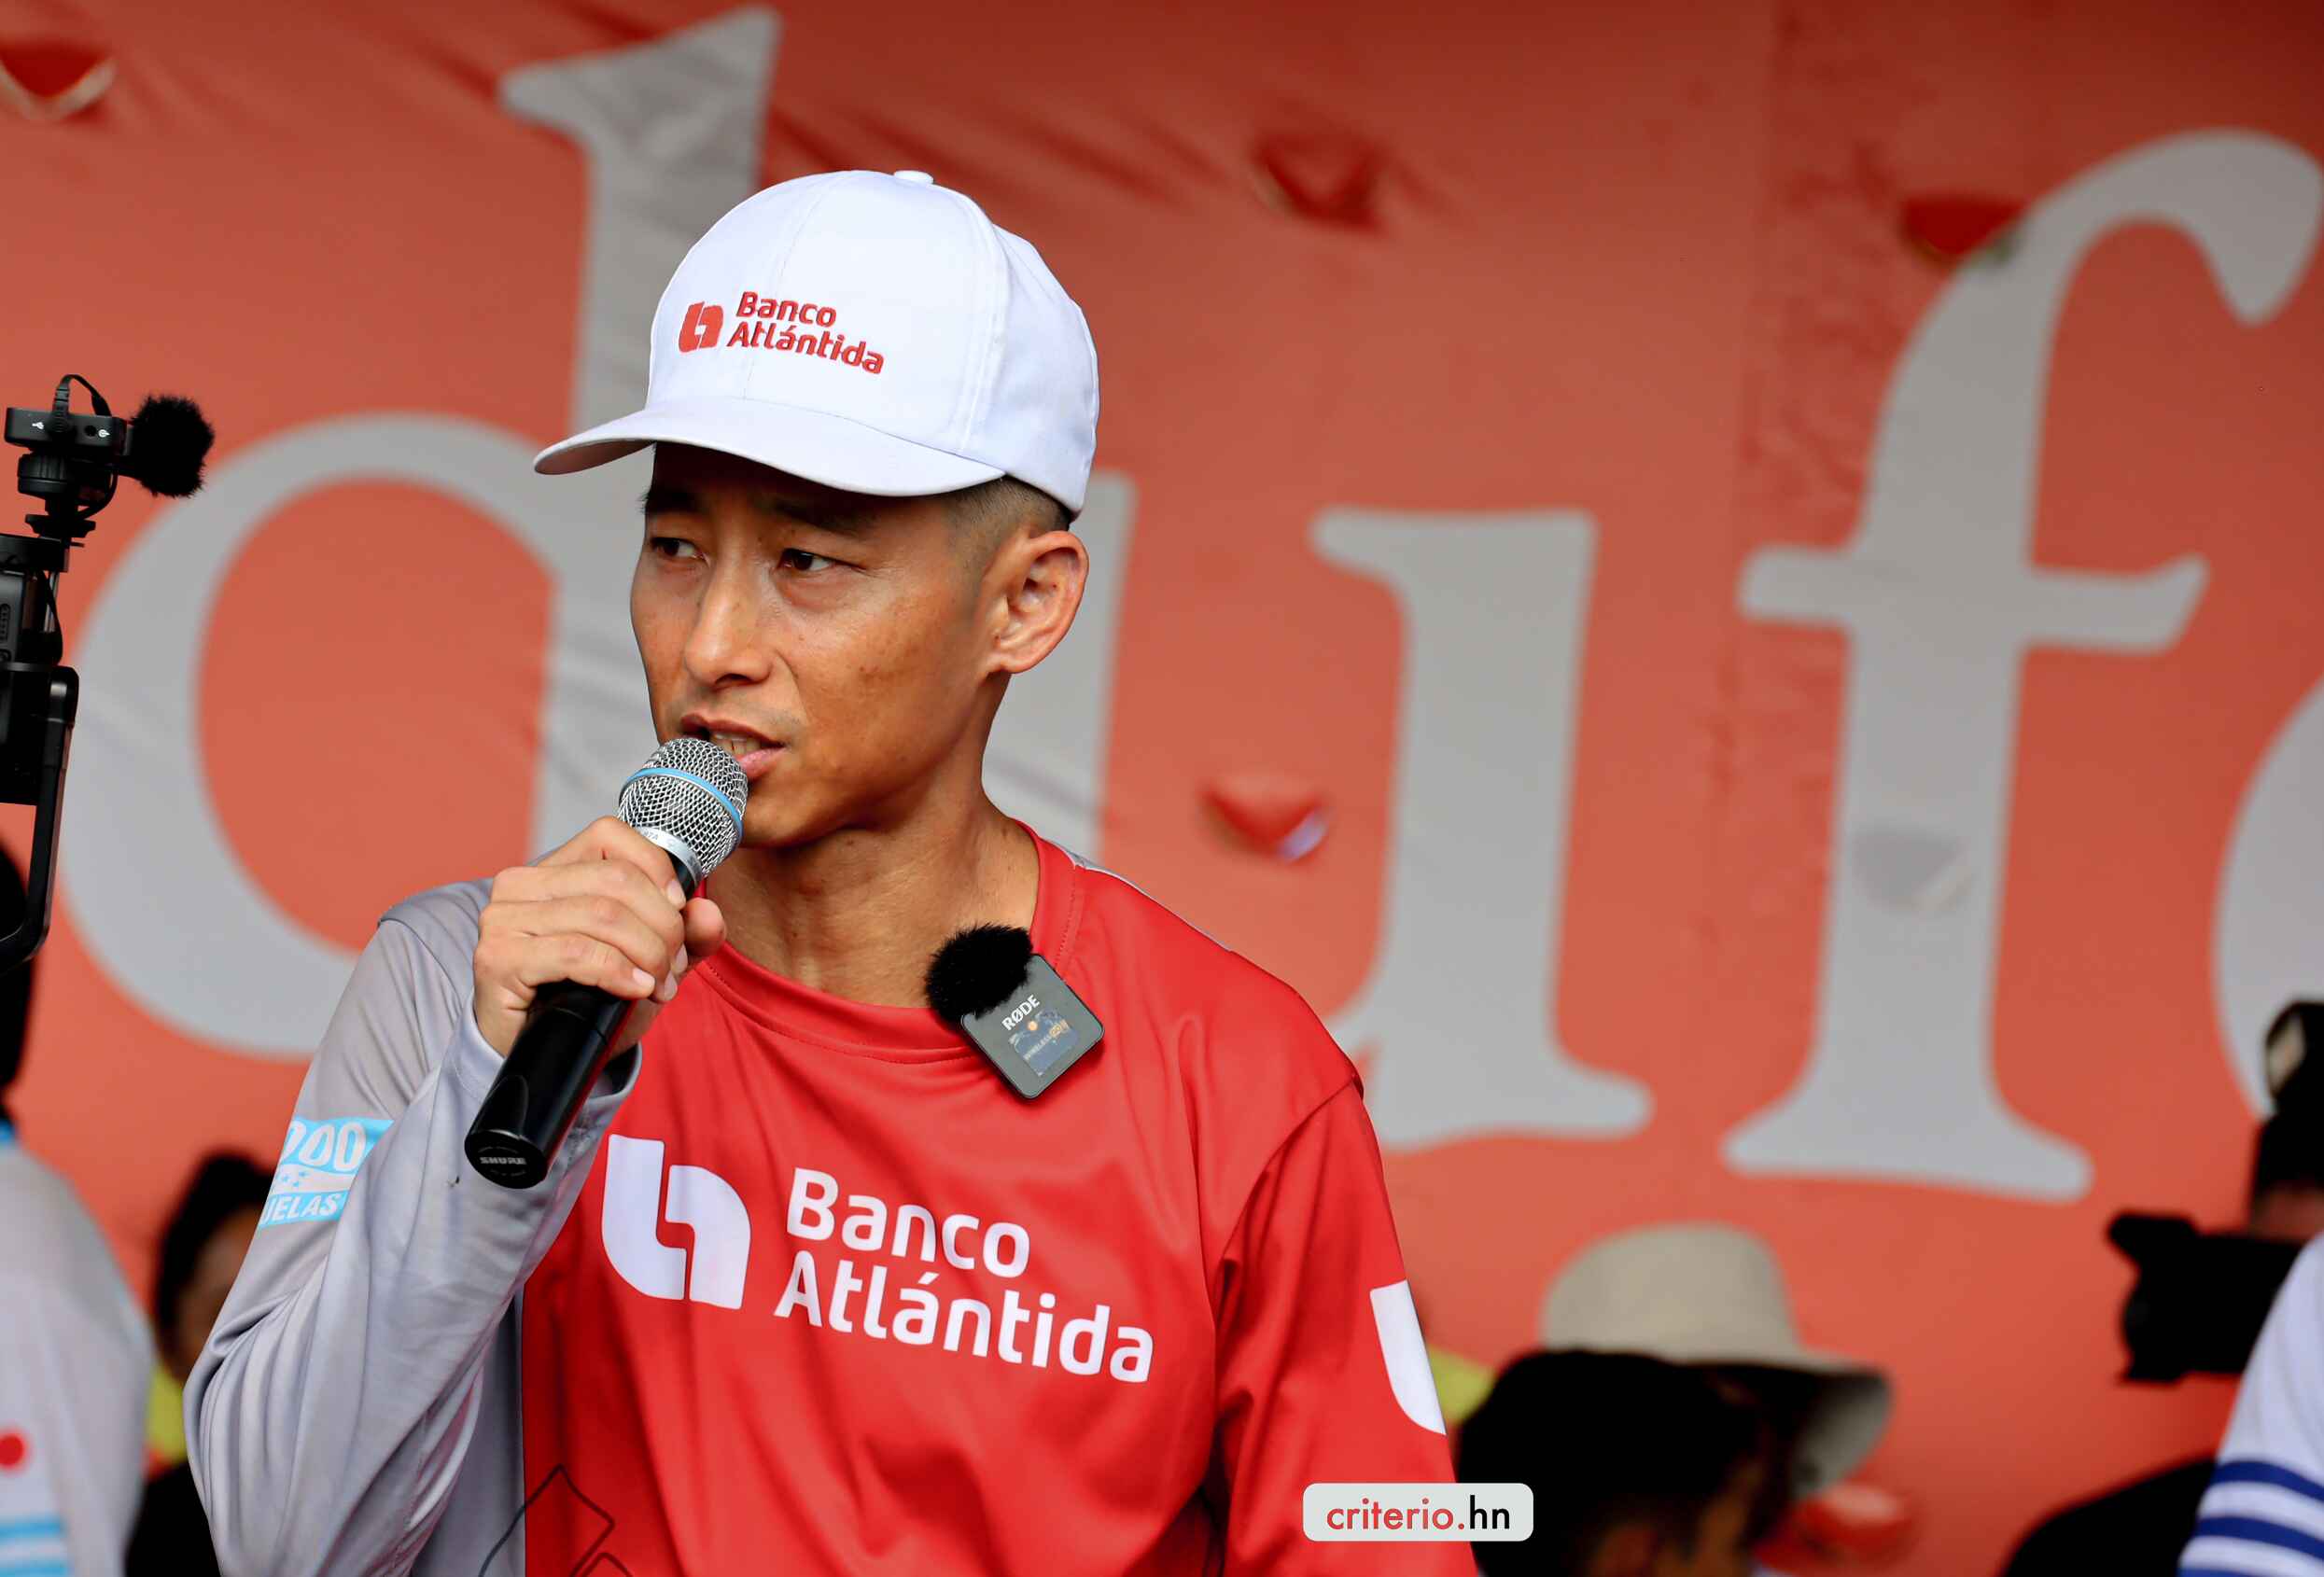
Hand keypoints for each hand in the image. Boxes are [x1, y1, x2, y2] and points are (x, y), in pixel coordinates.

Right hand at [472, 817, 727, 1058]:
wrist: (545, 1053)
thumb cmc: (589, 999)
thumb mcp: (648, 962)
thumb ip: (685, 936)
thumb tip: (709, 913)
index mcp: (555, 869)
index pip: (611, 835)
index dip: (656, 868)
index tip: (679, 908)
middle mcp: (522, 884)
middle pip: (616, 880)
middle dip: (662, 925)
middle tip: (672, 965)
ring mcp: (504, 918)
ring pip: (602, 915)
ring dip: (646, 954)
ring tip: (658, 984)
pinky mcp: (498, 957)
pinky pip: (576, 952)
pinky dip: (618, 972)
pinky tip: (635, 988)